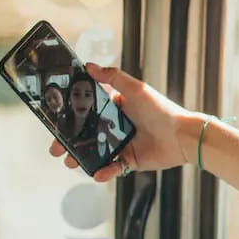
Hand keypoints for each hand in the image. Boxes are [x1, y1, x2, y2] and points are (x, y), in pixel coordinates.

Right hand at [49, 62, 198, 181]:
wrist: (182, 136)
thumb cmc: (162, 110)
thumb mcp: (136, 89)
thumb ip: (113, 77)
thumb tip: (90, 66)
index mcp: (116, 108)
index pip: (88, 112)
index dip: (71, 117)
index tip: (56, 122)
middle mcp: (117, 126)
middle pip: (87, 134)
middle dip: (70, 142)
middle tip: (56, 148)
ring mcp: (123, 144)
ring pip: (96, 152)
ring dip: (81, 158)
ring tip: (70, 162)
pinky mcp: (131, 160)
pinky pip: (113, 168)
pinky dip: (104, 172)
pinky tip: (96, 173)